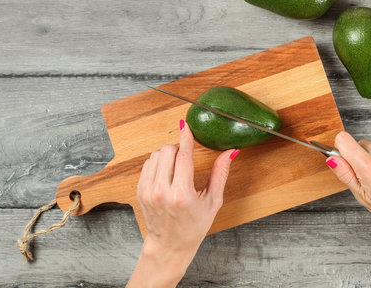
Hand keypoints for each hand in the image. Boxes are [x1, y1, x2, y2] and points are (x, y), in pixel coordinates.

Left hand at [127, 120, 238, 287]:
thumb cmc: (194, 226)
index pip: (183, 156)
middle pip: (167, 151)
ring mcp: (148, 192)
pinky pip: (147, 164)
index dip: (186, 137)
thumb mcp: (213, 202)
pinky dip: (158, 163)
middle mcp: (162, 192)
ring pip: (156, 155)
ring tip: (176, 169)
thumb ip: (220, 174)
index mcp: (182, 195)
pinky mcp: (140, 191)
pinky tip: (166, 175)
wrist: (170, 245)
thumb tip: (230, 152)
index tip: (186, 125)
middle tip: (186, 159)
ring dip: (167, 156)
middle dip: (178, 149)